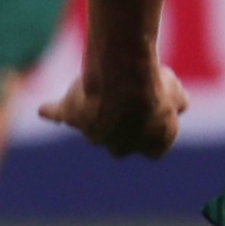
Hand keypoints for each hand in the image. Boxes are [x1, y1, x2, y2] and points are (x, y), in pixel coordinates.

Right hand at [39, 52, 187, 157]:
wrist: (125, 78)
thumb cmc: (155, 85)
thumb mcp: (176, 91)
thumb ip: (177, 102)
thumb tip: (179, 104)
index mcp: (152, 146)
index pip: (152, 148)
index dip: (152, 130)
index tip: (153, 114)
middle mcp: (121, 147)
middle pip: (119, 142)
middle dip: (121, 125)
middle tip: (125, 99)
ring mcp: (93, 134)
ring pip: (92, 128)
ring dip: (94, 112)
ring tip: (98, 87)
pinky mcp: (71, 116)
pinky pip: (58, 115)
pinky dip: (53, 112)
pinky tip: (45, 110)